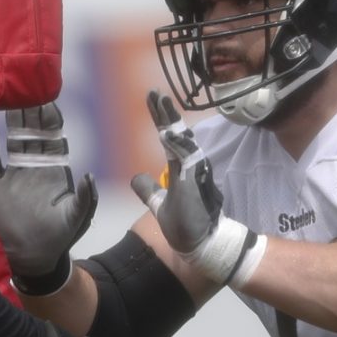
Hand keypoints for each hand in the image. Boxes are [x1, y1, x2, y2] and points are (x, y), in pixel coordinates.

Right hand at [0, 102, 95, 295]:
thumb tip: (88, 175)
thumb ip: (85, 198)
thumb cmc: (59, 238)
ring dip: (10, 120)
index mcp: (55, 170)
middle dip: (29, 111)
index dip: (50, 118)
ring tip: (5, 97)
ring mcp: (15, 174)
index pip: (53, 136)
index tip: (46, 100)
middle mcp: (35, 166)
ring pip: (13, 140)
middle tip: (24, 86)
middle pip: (32, 132)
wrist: (32, 257)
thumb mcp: (77, 218)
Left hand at [129, 91, 265, 287]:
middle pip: (177, 132)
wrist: (201, 243)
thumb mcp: (159, 205)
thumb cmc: (186, 224)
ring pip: (183, 140)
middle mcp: (191, 165)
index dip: (161, 119)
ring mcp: (195, 171)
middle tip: (154, 93)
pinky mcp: (195, 181)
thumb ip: (149, 190)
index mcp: (182, 168)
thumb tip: (135, 178)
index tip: (152, 100)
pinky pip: (186, 158)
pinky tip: (165, 132)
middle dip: (165, 112)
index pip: (170, 138)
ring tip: (160, 101)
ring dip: (171, 120)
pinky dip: (176, 144)